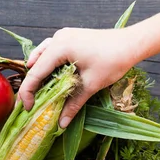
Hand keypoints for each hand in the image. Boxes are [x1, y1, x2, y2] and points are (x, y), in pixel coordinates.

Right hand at [17, 27, 139, 127]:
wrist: (132, 43)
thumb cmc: (113, 60)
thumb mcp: (91, 85)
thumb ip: (73, 104)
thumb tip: (61, 124)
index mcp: (60, 47)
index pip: (35, 73)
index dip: (28, 93)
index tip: (27, 109)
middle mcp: (57, 38)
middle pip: (35, 64)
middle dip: (31, 85)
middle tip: (29, 104)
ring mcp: (63, 36)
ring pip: (40, 56)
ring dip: (37, 74)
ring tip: (36, 92)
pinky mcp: (69, 37)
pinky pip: (50, 51)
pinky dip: (46, 64)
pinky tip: (49, 77)